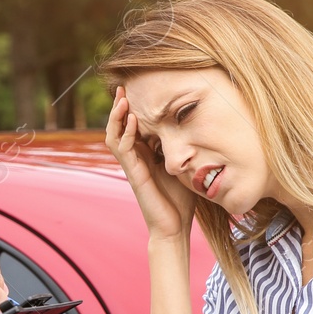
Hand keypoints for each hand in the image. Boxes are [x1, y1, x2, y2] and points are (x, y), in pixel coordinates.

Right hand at [105, 86, 197, 241]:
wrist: (175, 227)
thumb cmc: (181, 200)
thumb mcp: (185, 165)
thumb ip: (184, 148)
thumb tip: (198, 126)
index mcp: (145, 154)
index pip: (134, 126)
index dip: (133, 107)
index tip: (139, 87)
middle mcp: (135, 158)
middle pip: (119, 126)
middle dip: (120, 106)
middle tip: (123, 86)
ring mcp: (132, 166)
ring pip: (114, 135)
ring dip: (117, 117)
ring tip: (123, 98)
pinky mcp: (133, 175)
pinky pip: (123, 150)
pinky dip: (126, 134)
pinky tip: (133, 120)